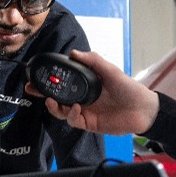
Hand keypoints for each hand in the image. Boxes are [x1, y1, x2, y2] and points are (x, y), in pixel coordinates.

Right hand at [29, 49, 159, 135]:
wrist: (144, 109)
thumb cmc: (129, 88)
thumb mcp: (110, 70)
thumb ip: (93, 60)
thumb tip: (74, 52)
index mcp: (85, 84)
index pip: (62, 82)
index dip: (48, 80)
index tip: (37, 75)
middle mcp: (82, 98)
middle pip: (56, 98)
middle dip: (42, 94)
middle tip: (32, 89)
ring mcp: (85, 112)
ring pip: (61, 111)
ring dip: (54, 107)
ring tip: (52, 101)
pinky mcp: (89, 124)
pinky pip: (74, 121)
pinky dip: (71, 115)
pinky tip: (75, 108)